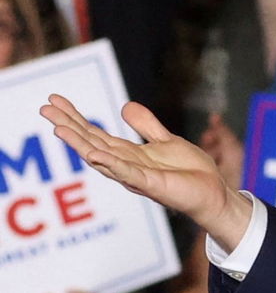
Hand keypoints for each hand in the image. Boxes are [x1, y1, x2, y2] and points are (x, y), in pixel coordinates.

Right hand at [41, 94, 252, 249]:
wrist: (213, 192)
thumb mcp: (166, 141)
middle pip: (90, 142)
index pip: (94, 133)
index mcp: (128, 154)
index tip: (56, 100)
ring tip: (59, 128)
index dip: (75, 117)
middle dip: (68, 125)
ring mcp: (135, 175)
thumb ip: (146, 126)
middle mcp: (125, 165)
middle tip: (45, 107)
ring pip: (102, 157)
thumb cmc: (190, 172)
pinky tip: (95, 154)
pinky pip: (128, 173)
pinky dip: (111, 164)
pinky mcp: (151, 183)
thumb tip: (125, 106)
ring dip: (80, 144)